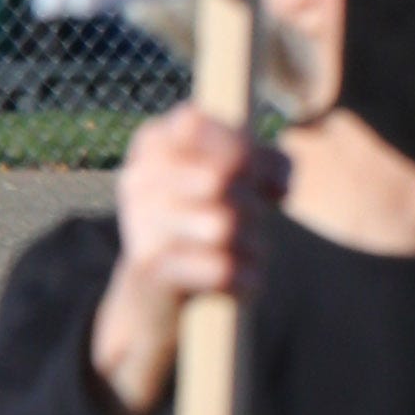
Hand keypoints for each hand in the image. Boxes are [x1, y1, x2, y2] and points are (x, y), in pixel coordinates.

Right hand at [90, 104, 286, 414]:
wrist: (163, 293)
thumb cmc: (213, 223)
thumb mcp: (245, 182)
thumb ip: (271, 164)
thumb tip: (276, 184)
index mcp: (155, 144)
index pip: (197, 121)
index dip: (242, 150)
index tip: (253, 175)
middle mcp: (138, 179)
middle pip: (222, 178)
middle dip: (254, 207)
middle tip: (248, 225)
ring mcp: (140, 224)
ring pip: (226, 224)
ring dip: (254, 245)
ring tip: (242, 254)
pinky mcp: (150, 270)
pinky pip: (223, 268)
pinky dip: (246, 279)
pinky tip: (237, 281)